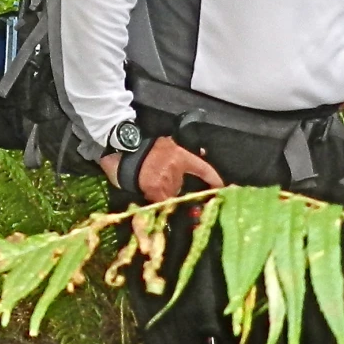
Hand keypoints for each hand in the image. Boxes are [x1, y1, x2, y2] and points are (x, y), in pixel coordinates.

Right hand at [102, 134, 223, 203]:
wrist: (121, 152)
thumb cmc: (143, 148)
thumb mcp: (166, 143)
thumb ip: (182, 150)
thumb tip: (203, 152)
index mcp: (180, 155)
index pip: (203, 168)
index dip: (213, 179)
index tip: (222, 188)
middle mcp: (176, 167)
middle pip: (182, 186)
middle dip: (174, 186)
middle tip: (160, 179)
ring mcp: (166, 179)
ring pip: (172, 193)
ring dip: (164, 192)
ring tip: (150, 182)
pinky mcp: (155, 189)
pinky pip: (162, 200)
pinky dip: (157, 199)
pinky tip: (148, 192)